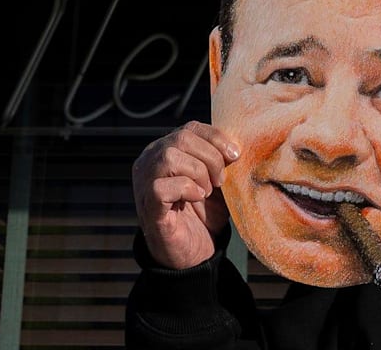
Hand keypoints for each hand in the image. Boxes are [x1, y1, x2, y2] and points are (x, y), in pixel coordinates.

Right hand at [132, 121, 240, 269]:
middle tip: (220, 181)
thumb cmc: (205, 213)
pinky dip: (186, 189)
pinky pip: (161, 186)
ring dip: (198, 173)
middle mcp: (150, 161)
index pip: (191, 128)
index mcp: (167, 150)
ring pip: (170, 157)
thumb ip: (222, 160)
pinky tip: (196, 199)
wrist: (195, 252)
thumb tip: (236, 145)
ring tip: (206, 191)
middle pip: (182, 138)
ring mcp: (144, 183)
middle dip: (211, 157)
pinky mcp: (147, 206)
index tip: (236, 156)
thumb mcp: (218, 180)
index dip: (217, 138)